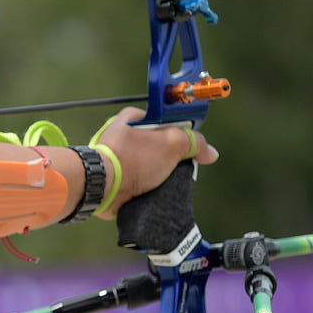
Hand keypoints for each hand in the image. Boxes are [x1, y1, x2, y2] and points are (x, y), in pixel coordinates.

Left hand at [88, 107, 218, 217]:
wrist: (101, 187)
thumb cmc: (132, 159)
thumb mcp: (170, 144)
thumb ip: (193, 143)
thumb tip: (210, 152)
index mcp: (133, 119)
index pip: (166, 121)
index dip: (181, 134)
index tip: (190, 148)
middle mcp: (123, 136)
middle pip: (159, 145)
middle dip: (171, 159)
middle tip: (178, 168)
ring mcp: (118, 158)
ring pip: (150, 165)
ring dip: (160, 176)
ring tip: (165, 183)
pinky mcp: (116, 178)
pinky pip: (139, 181)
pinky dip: (148, 188)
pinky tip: (153, 192)